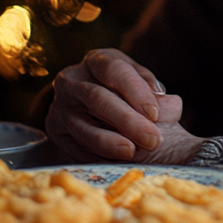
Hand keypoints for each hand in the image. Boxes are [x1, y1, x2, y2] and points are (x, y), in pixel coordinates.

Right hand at [45, 48, 204, 164]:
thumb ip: (153, 89)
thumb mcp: (137, 80)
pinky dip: (95, 155)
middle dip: (127, 120)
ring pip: (83, 126)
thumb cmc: (122, 89)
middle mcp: (71, 79)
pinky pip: (74, 146)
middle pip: (98, 98)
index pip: (114, 70)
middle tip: (152, 139)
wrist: (87, 103)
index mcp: (96, 60)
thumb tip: (169, 103)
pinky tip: (114, 162)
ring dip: (109, 142)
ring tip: (132, 151)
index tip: (154, 113)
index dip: (135, 91)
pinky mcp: (54, 130)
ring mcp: (59, 105)